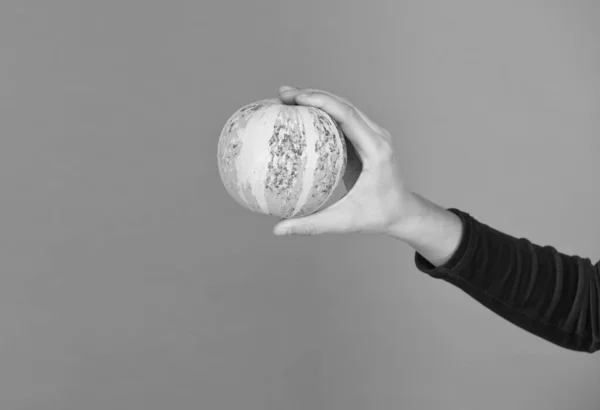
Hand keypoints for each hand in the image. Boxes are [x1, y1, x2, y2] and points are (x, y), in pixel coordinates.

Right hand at [273, 86, 414, 235]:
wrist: (402, 213)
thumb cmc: (377, 217)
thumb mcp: (344, 222)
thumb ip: (311, 225)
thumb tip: (278, 230)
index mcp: (376, 150)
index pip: (347, 115)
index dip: (321, 101)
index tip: (296, 98)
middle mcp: (377, 137)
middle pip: (344, 105)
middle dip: (313, 95)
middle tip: (283, 95)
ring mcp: (373, 135)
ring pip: (344, 108)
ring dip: (317, 100)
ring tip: (287, 99)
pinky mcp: (366, 139)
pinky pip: (344, 120)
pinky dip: (323, 113)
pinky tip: (301, 115)